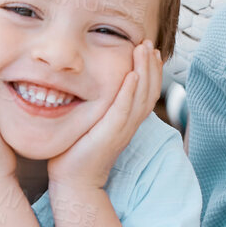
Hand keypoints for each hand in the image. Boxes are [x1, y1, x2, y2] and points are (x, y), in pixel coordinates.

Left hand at [48, 42, 160, 192]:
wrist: (73, 181)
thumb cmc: (77, 153)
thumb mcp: (91, 123)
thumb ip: (96, 106)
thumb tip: (87, 86)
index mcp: (127, 121)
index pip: (147, 92)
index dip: (151, 71)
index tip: (149, 50)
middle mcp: (129, 125)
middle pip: (150, 91)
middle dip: (152, 65)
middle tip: (149, 44)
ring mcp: (122, 130)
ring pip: (142, 97)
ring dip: (146, 71)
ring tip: (144, 50)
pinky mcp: (110, 135)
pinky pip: (124, 110)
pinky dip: (130, 92)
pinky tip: (132, 75)